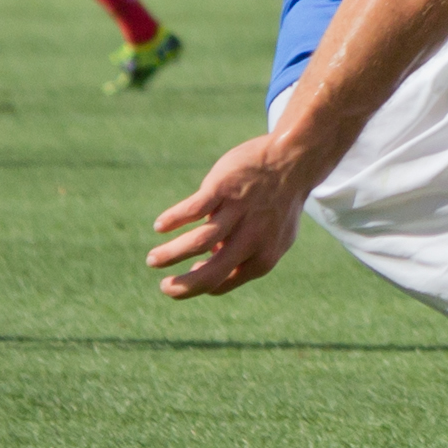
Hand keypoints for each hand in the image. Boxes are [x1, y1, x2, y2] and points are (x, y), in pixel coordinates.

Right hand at [148, 136, 312, 299]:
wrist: (294, 160)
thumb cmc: (276, 204)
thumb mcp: (273, 238)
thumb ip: (246, 256)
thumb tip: (203, 267)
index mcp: (263, 255)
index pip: (223, 282)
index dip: (199, 286)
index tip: (187, 276)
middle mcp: (252, 238)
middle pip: (210, 272)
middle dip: (182, 286)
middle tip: (164, 287)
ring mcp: (238, 212)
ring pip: (199, 242)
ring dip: (171, 254)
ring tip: (153, 260)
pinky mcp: (225, 188)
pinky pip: (194, 209)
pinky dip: (174, 219)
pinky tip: (161, 226)